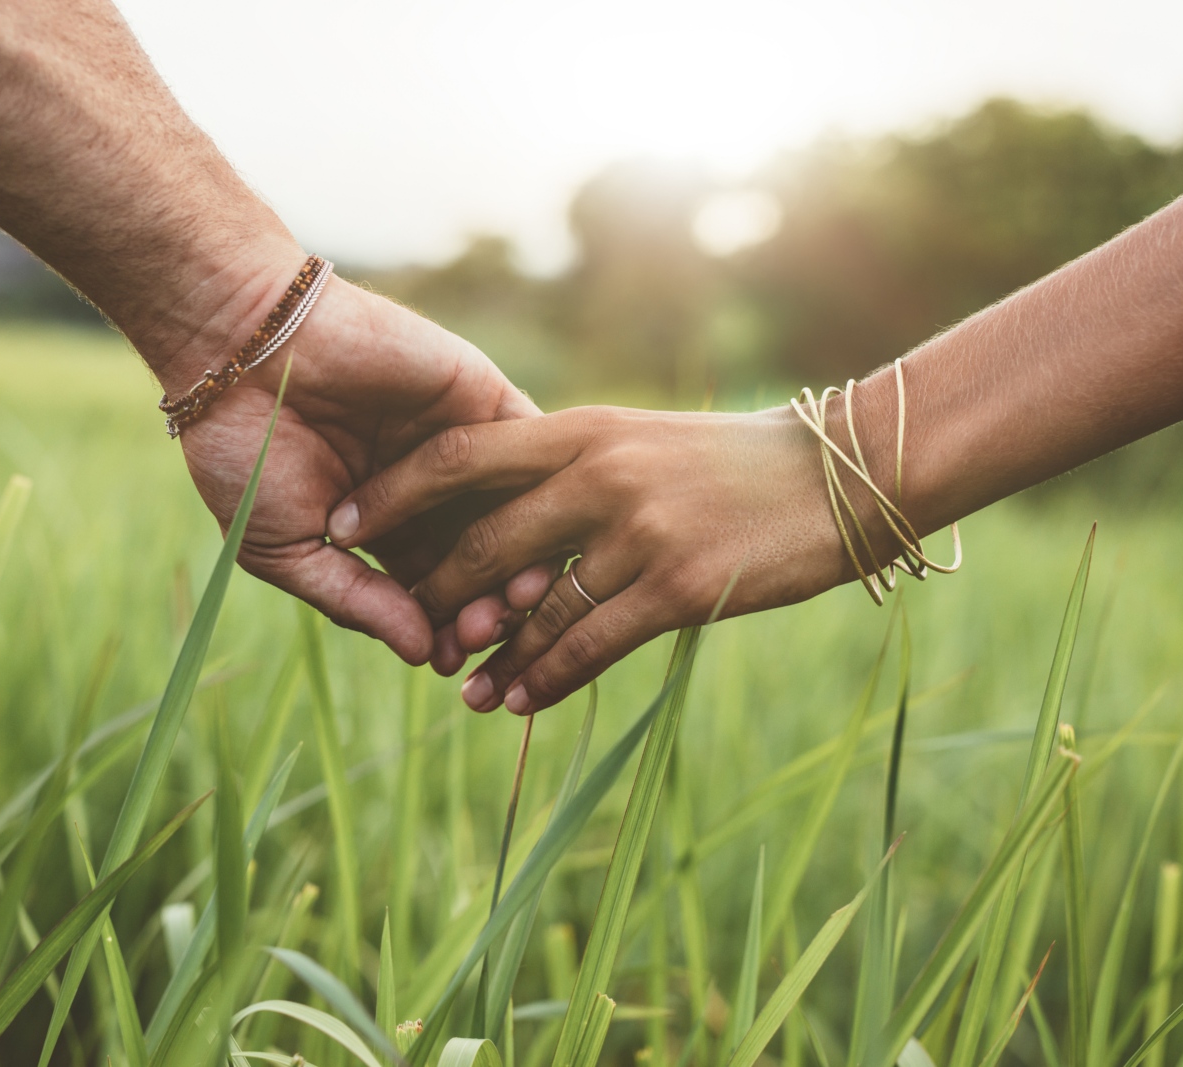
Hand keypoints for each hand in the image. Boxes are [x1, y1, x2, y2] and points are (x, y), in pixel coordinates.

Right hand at [165, 268, 541, 665]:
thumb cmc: (246, 452)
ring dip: (522, 557)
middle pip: (484, 562)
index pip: (435, 593)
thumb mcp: (289, 547)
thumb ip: (356, 601)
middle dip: (488, 604)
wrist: (241, 349)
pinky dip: (538, 490)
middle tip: (484, 632)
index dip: (446, 629)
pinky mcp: (481, 397)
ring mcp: (461, 444)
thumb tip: (421, 656)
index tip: (449, 659)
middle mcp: (432, 493)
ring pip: (515, 513)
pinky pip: (529, 448)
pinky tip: (534, 530)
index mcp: (385, 530)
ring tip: (514, 596)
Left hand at [327, 405, 882, 712]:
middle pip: (483, 543)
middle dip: (437, 595)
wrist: (837, 475)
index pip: (459, 455)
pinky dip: (546, 679)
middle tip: (412, 632)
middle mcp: (599, 474)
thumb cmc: (733, 461)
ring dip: (490, 656)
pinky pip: (588, 646)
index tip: (345, 523)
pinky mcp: (676, 587)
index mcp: (583, 429)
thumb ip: (572, 465)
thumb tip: (502, 510)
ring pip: (533, 608)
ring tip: (461, 691)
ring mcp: (637, 532)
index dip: (392, 494)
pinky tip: (521, 701)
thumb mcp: (641, 439)